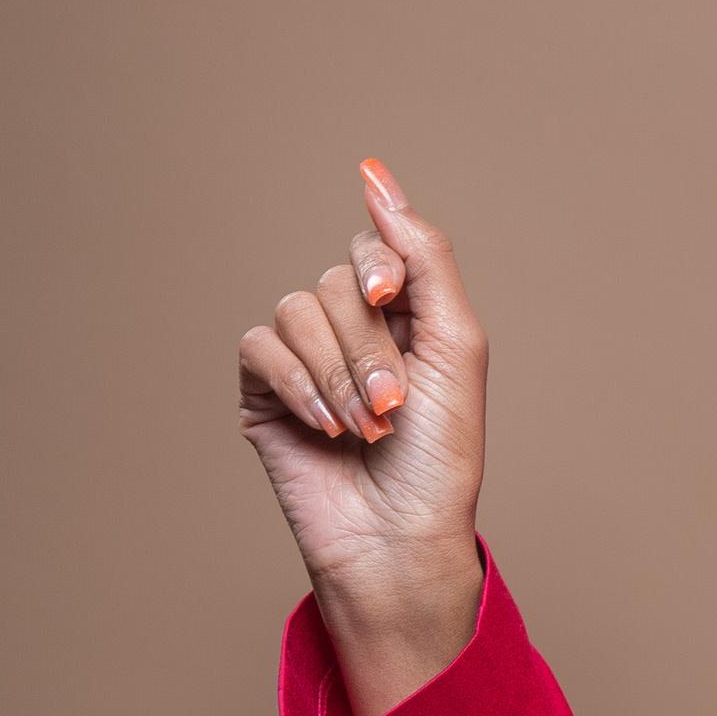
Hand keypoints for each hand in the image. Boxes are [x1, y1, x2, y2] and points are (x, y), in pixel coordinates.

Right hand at [237, 162, 488, 715]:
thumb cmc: (441, 459)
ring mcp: (304, 359)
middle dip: (370, 348)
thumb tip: (375, 177)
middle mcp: (351, 330)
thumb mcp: (456, 346)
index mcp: (404, 316)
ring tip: (367, 429)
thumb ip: (424, 255)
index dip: (380, 264)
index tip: (391, 298)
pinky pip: (260, 347)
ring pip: (298, 311)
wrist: (401, 538)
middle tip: (395, 407)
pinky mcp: (264, 391)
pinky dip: (298, 385)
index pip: (376, 247)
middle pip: (338, 283)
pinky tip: (327, 428)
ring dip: (339, 375)